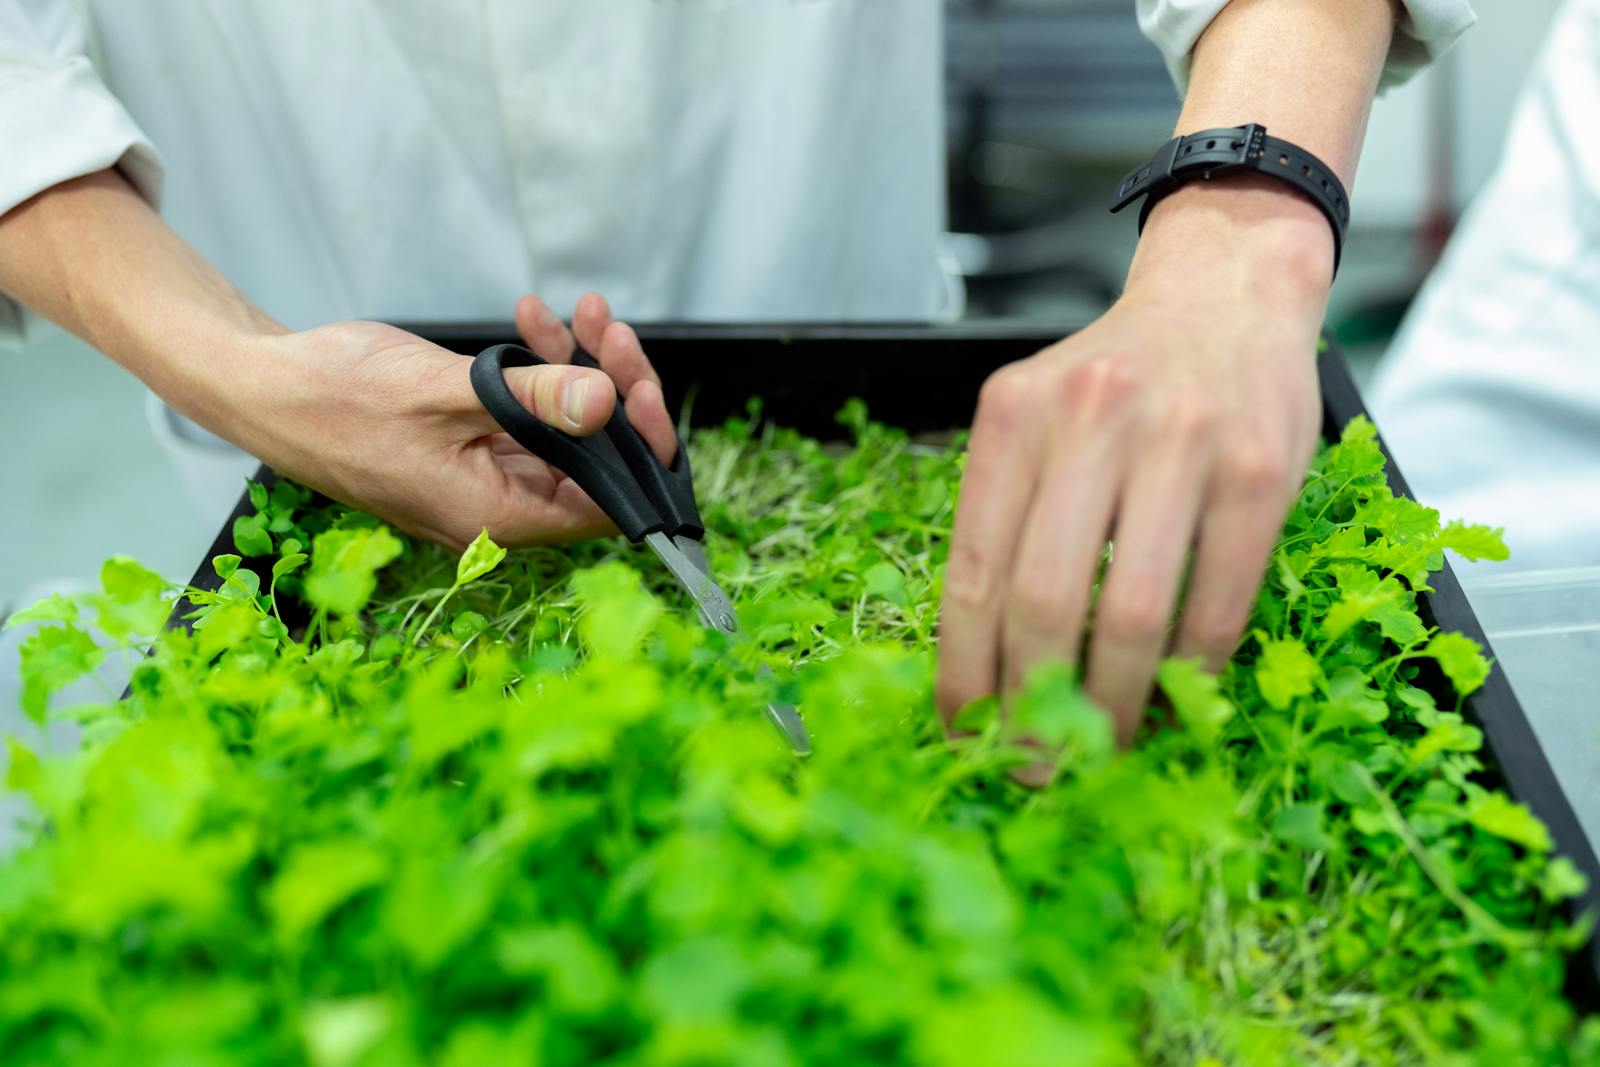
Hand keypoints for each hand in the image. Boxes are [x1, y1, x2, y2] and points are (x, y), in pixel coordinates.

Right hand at [219, 292, 673, 551]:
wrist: (264, 385)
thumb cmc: (335, 397)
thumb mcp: (446, 390)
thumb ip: (533, 400)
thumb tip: (607, 405)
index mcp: (497, 517)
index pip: (609, 504)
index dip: (639, 449)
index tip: (640, 386)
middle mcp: (499, 510)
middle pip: (595, 462)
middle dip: (613, 390)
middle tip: (609, 329)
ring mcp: (485, 479)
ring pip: (566, 433)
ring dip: (579, 370)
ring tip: (579, 311)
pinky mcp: (471, 449)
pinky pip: (528, 417)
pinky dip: (539, 371)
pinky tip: (534, 320)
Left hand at [936, 179, 1328, 745]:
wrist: (1223, 292)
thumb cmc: (1116, 379)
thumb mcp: (1037, 419)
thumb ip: (1009, 516)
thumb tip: (985, 663)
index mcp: (1012, 416)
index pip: (972, 572)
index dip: (964, 671)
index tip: (964, 731)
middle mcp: (1089, 422)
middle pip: (1045, 603)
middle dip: (1033, 705)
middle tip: (1032, 763)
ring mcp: (1181, 442)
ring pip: (1134, 614)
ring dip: (1113, 705)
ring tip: (1098, 751)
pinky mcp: (1260, 470)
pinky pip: (1217, 601)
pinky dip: (1189, 670)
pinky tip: (1171, 699)